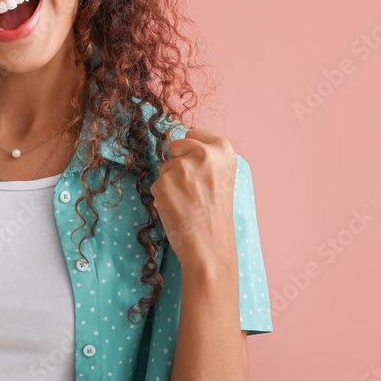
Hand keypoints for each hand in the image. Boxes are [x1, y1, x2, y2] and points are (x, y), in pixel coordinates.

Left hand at [149, 127, 238, 272]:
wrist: (210, 247)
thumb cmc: (215, 214)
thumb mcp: (221, 177)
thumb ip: (206, 158)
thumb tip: (177, 142)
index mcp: (224, 151)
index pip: (194, 133)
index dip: (191, 150)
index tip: (199, 166)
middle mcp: (204, 154)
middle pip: (175, 145)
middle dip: (178, 162)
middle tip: (194, 188)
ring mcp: (182, 168)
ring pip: (165, 166)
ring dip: (170, 182)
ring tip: (188, 201)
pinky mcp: (163, 183)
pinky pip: (156, 183)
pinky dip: (163, 195)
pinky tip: (177, 208)